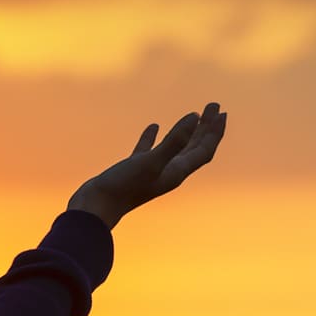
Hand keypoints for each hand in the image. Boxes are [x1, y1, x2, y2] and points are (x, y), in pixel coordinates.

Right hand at [67, 102, 226, 229]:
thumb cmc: (123, 187)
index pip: (203, 150)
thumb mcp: (151, 161)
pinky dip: (154, 137)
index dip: (214, 132)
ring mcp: (150, 171)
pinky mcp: (133, 169)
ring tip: (193, 115)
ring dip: (186, 131)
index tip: (221, 112)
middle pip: (194, 148)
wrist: (94, 208)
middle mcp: (168, 172)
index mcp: (177, 172)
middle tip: (213, 106)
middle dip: (205, 128)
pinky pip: (148, 150)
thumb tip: (195, 116)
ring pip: (174, 148)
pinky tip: (154, 126)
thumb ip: (174, 140)